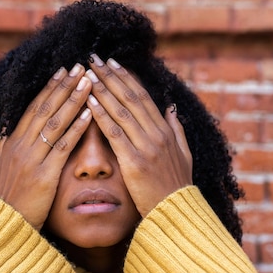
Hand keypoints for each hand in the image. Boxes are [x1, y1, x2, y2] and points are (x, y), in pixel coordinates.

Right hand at [0, 64, 91, 229]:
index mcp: (11, 142)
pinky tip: (90, 114)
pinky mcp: (44, 174)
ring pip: (55, 122)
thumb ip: (5, 147)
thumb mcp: (0, 168)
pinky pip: (63, 146)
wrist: (5, 226)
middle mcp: (20, 145)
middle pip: (45, 108)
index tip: (63, 71)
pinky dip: (77, 128)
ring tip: (89, 82)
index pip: (33, 108)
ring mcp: (31, 158)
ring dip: (73, 100)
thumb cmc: (7, 200)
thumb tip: (7, 130)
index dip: (49, 88)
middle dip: (64, 86)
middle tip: (81, 66)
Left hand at [85, 55, 192, 216]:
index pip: (143, 97)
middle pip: (131, 98)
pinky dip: (102, 116)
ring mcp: (146, 147)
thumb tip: (171, 109)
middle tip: (94, 59)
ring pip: (122, 111)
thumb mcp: (184, 156)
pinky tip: (89, 103)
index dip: (126, 78)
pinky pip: (115, 134)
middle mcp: (157, 134)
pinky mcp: (134, 162)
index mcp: (166, 131)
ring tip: (88, 74)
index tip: (112, 63)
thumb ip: (177, 130)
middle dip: (111, 76)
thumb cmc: (177, 187)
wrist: (176, 213)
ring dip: (104, 90)